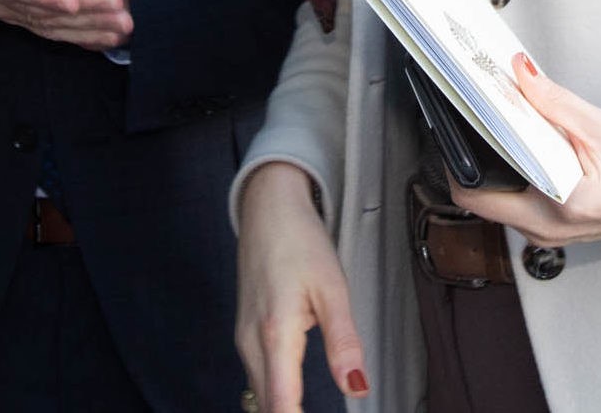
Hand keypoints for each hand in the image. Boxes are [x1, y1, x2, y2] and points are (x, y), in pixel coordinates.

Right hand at [0, 0, 133, 49]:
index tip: (69, 1)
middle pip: (39, 10)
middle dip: (79, 12)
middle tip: (118, 10)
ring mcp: (8, 6)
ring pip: (50, 24)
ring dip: (89, 28)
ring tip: (126, 27)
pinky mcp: (21, 12)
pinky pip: (53, 30)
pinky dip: (82, 36)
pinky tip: (115, 39)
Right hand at [236, 163, 369, 410]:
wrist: (268, 208)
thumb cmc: (299, 240)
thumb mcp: (332, 287)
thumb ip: (343, 341)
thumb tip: (356, 387)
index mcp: (275, 333)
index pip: (281, 405)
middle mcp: (252, 342)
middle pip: (268, 405)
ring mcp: (244, 337)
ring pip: (260, 394)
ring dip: (283, 408)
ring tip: (308, 409)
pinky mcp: (245, 331)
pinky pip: (257, 376)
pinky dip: (274, 393)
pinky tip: (293, 395)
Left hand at [453, 53, 600, 245]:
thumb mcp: (596, 125)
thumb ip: (551, 100)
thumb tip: (517, 72)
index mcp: (557, 207)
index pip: (479, 190)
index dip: (461, 154)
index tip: (457, 118)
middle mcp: (545, 231)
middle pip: (479, 198)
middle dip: (470, 157)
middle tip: (472, 115)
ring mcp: (546, 236)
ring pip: (494, 202)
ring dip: (490, 166)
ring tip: (495, 125)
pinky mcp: (551, 229)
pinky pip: (513, 204)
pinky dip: (508, 175)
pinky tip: (516, 145)